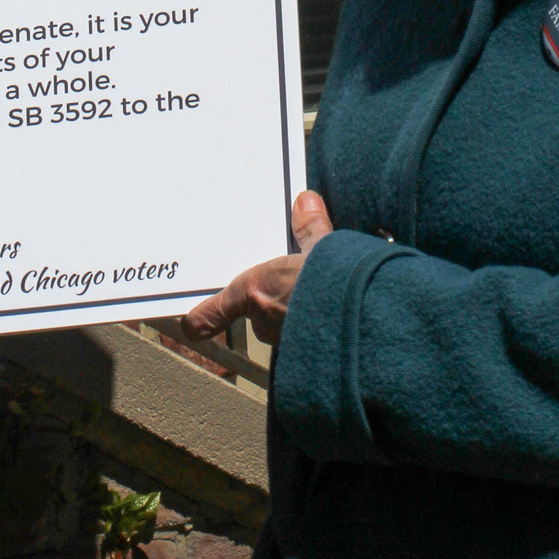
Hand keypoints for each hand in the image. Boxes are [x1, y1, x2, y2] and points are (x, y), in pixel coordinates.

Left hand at [180, 191, 332, 347]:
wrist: (365, 319)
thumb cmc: (334, 282)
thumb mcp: (322, 246)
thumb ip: (311, 227)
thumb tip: (305, 201)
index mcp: (255, 290)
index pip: (214, 312)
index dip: (203, 318)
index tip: (192, 324)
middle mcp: (265, 320)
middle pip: (258, 314)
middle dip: (274, 302)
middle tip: (294, 287)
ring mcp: (286, 342)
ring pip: (282, 329)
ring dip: (295, 318)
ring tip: (321, 302)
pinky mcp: (310, 357)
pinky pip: (305, 343)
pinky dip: (316, 334)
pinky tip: (335, 322)